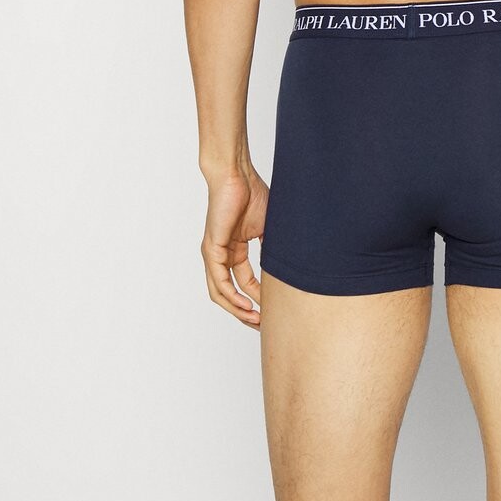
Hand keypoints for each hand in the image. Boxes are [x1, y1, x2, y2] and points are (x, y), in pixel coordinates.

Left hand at [201, 165, 268, 326]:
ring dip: (238, 310)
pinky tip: (245, 305)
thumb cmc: (252, 193)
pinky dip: (231, 296)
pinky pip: (218, 281)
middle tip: (263, 325)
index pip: (245, 283)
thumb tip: (289, 268)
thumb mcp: (269, 228)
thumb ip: (273, 248)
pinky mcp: (211, 249)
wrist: (236, 175)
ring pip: (222, 293)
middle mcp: (222, 255)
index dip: (259, 298)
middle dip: (247, 312)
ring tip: (255, 321)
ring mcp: (214, 254)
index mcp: (235, 250)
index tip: (272, 310)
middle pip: (231, 293)